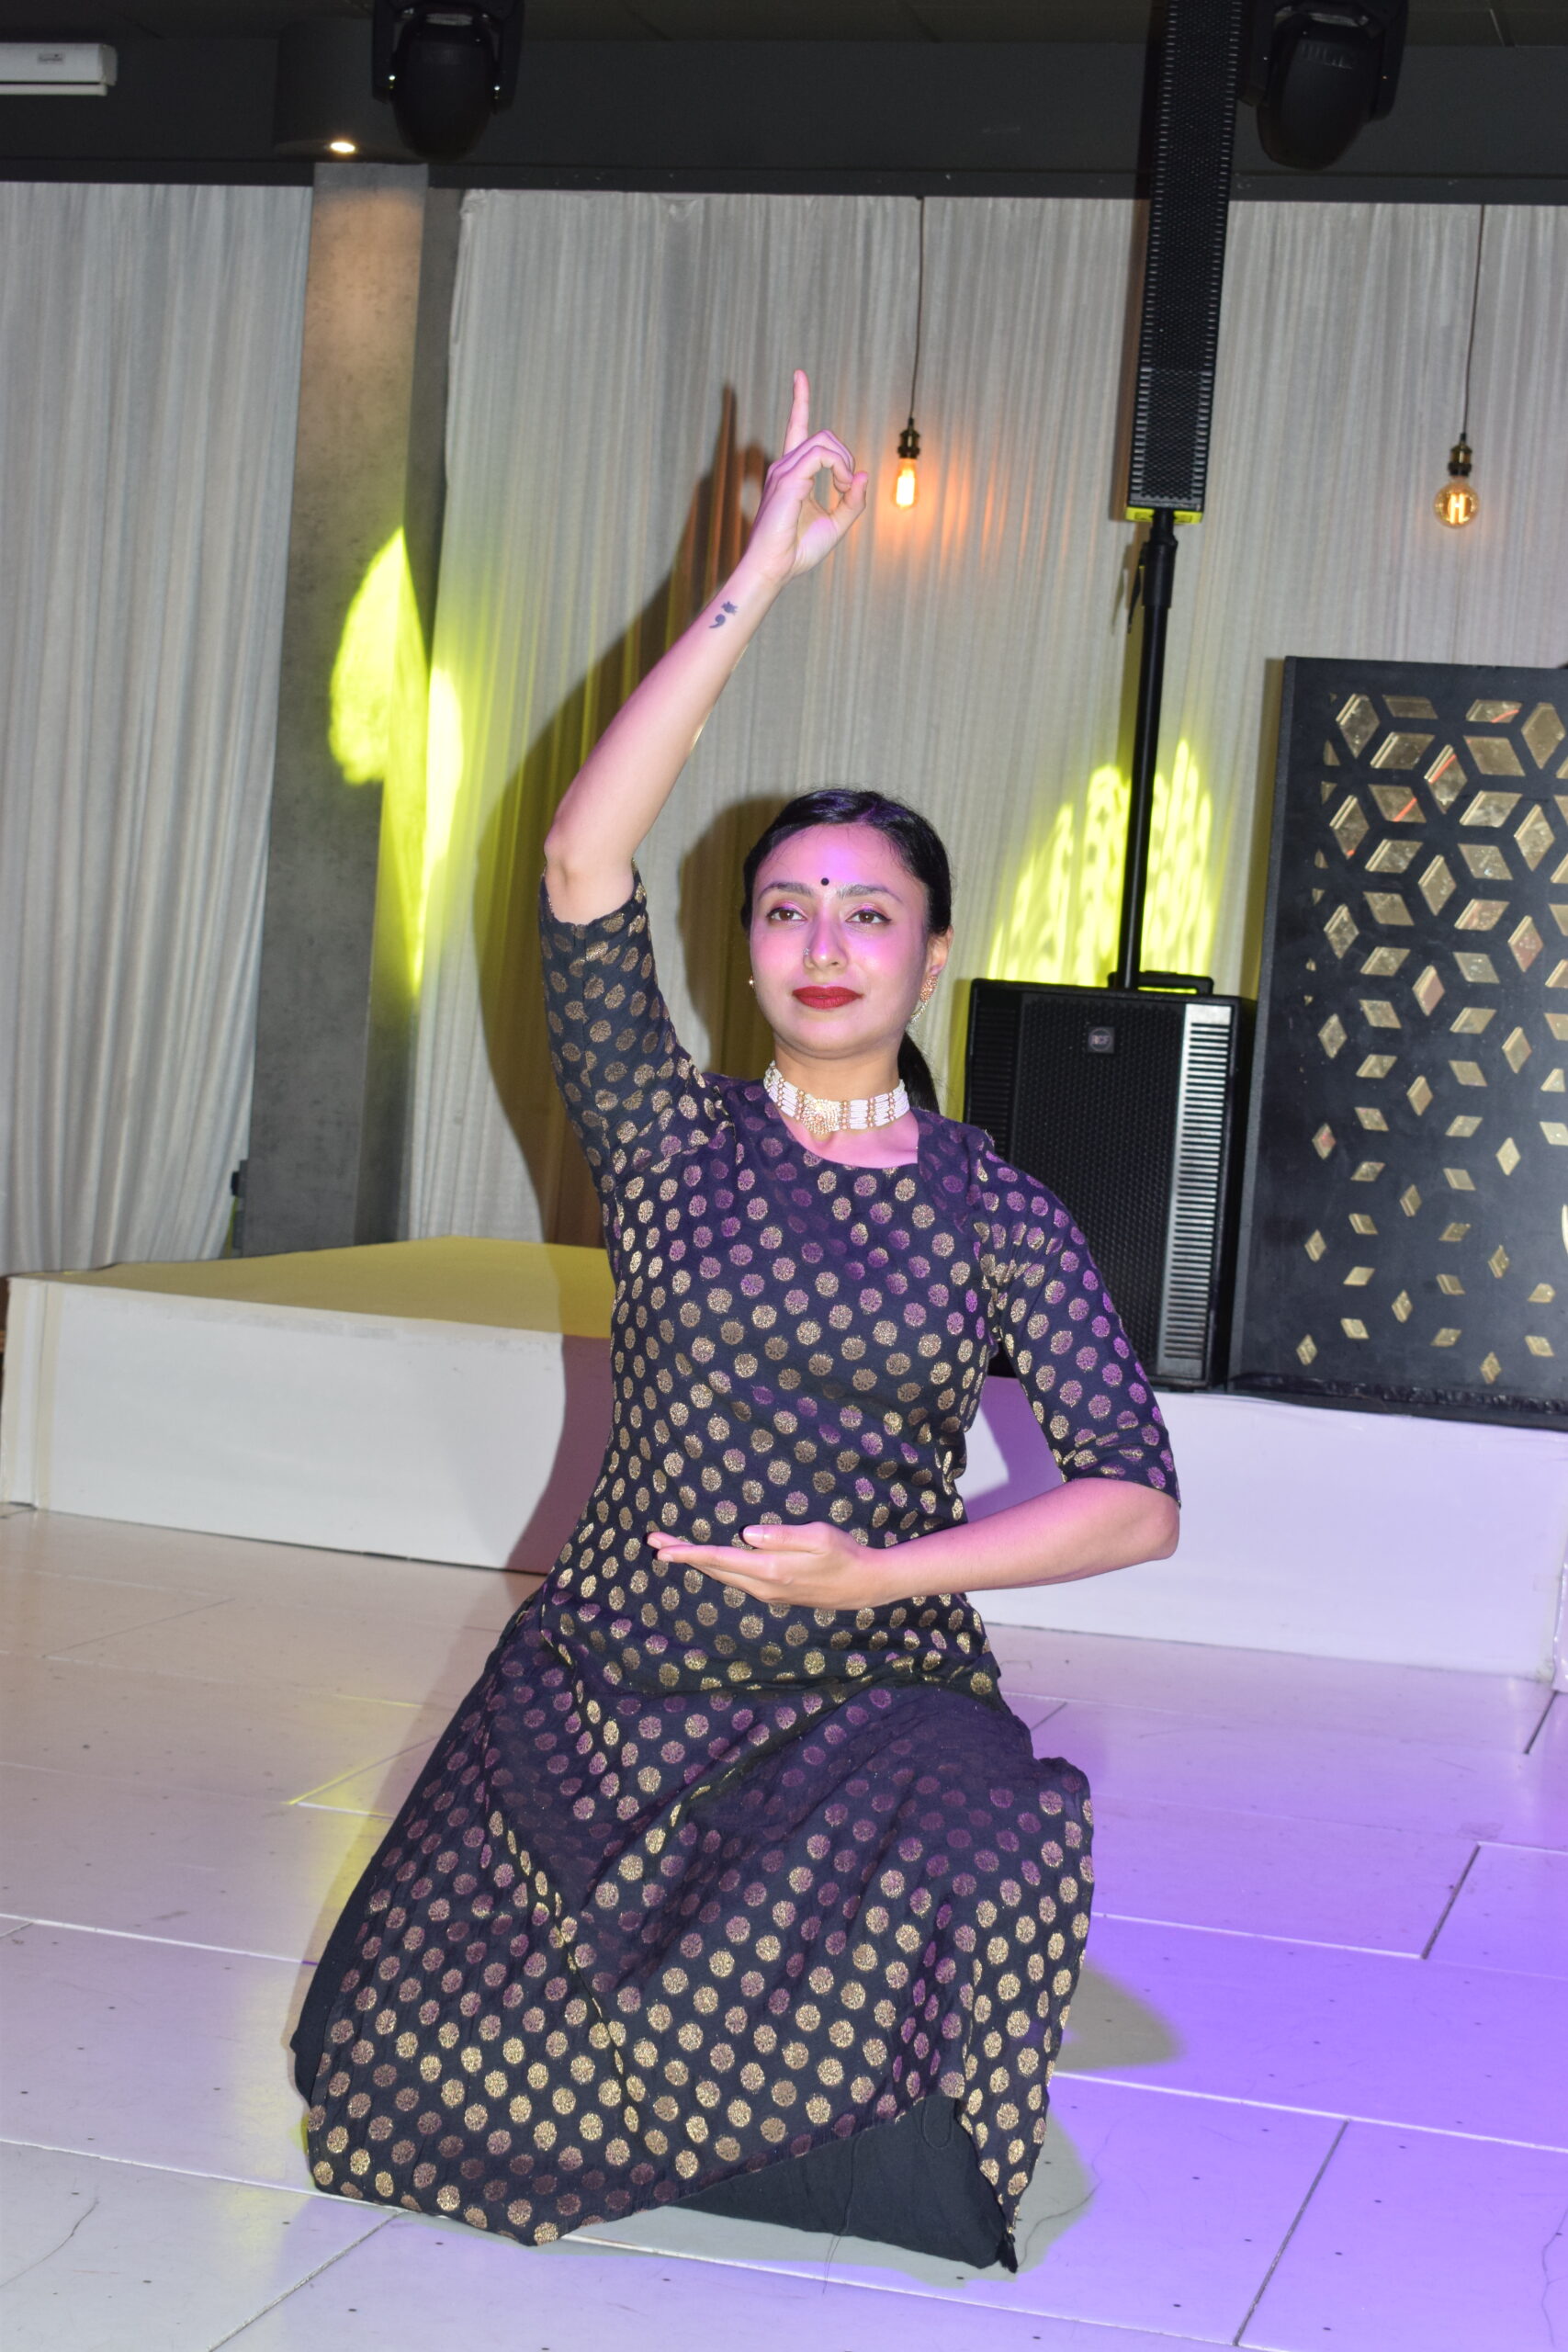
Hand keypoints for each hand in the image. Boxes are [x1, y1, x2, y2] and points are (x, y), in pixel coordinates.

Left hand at [645, 1519, 900, 1610]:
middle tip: (654, 1541)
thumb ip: (781, 1535)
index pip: (720, 1559)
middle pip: (714, 1569)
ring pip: (722, 1576)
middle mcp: (763, 1586)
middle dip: (683, 1555)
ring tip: (672, 1549)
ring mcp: (766, 1593)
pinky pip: (734, 1580)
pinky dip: (715, 1568)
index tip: (663, 1549)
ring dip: (696, 1562)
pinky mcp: (772, 1593)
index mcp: (771, 1569)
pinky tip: (707, 1560)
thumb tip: (747, 1533)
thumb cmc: (843, 1553)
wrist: (862, 1585)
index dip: (689, 1553)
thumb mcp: (818, 1536)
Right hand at [742, 370, 868, 588]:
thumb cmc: (798, 551)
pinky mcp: (787, 479)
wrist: (775, 569)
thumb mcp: (836, 524)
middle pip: (823, 435)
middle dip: (846, 456)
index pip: (796, 427)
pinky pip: (821, 455)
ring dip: (845, 463)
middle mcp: (784, 466)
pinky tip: (840, 486)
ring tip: (843, 489)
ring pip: (824, 440)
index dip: (799, 400)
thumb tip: (864, 475)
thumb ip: (852, 501)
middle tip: (847, 488)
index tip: (799, 375)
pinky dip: (839, 467)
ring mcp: (784, 470)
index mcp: (792, 473)